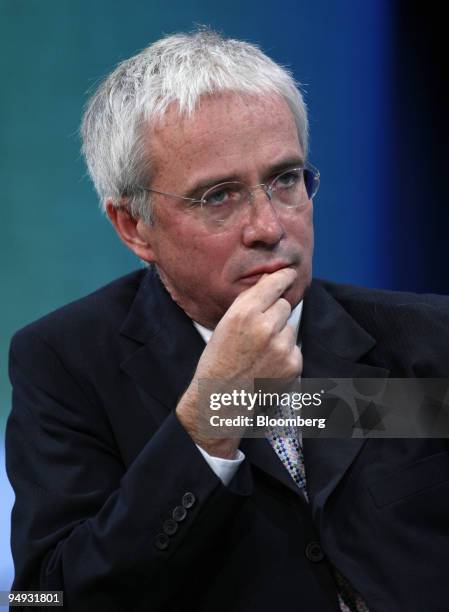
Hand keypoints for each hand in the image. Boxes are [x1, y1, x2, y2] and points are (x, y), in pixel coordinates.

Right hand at [177, 268, 302, 457]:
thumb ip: (248, 302)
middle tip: (258, 331)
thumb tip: (271, 283)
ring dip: (279, 335)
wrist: (221, 400)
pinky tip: (267, 365)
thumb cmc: (219, 360)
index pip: (274, 284)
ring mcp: (281, 347)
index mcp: (243, 314)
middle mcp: (264, 328)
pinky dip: (285, 355)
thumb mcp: (225, 324)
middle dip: (275, 313)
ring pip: (289, 327)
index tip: (289, 274)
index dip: (283, 277)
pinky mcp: (292, 364)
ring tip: (259, 353)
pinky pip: (294, 348)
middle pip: (284, 305)